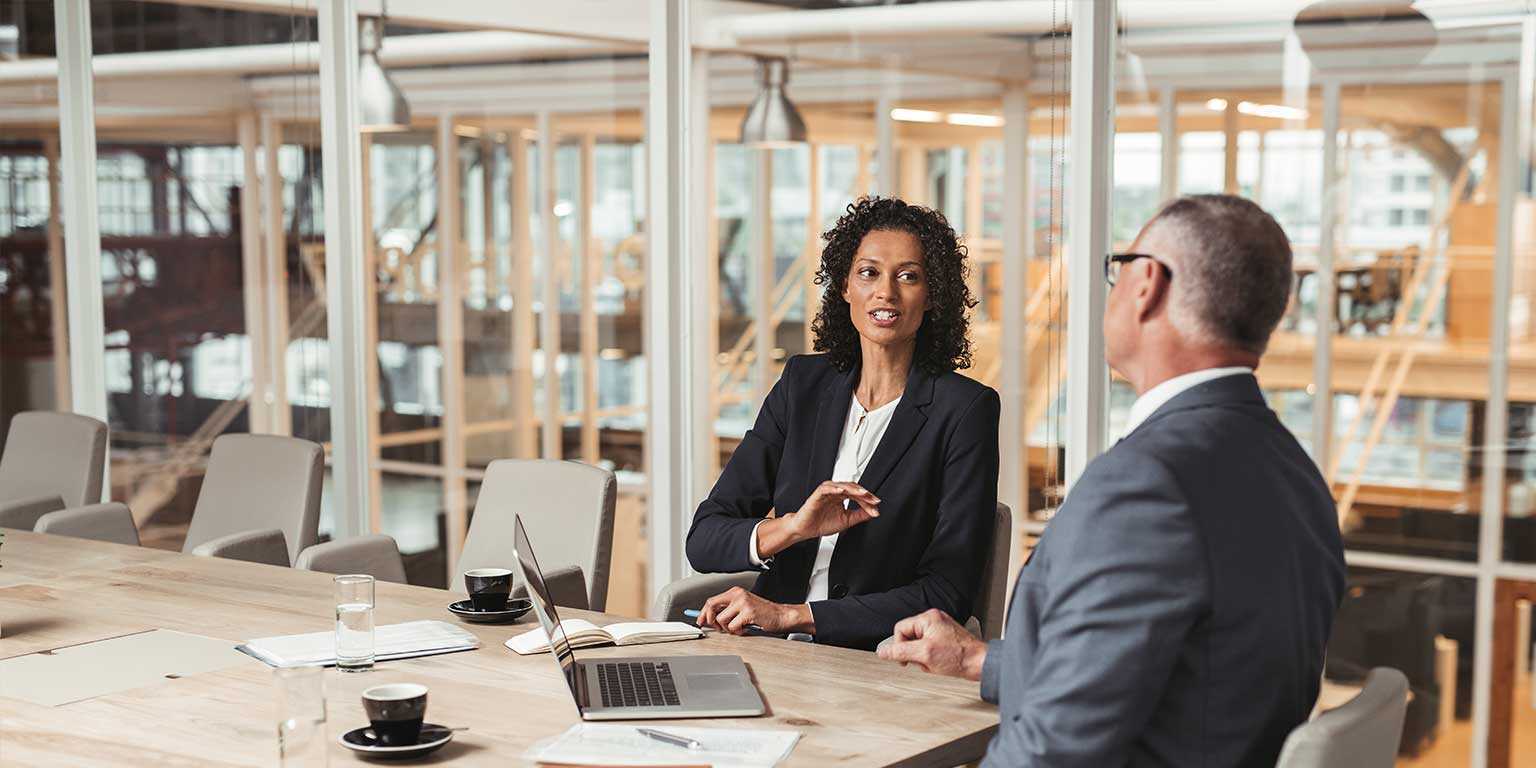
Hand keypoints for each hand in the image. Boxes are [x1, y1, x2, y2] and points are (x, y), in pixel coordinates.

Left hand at [696, 587, 813, 634]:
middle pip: (712, 607)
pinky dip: (737, 632)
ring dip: (728, 629)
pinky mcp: (748, 612)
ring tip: (739, 628)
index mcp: (735, 592)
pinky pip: (732, 626)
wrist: (781, 615)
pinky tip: (745, 629)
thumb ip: (727, 610)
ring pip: (722, 620)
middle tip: (718, 628)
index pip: (711, 600)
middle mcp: (738, 594)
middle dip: (711, 621)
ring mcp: (743, 602)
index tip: (700, 621)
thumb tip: (709, 619)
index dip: (703, 612)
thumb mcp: (742, 608)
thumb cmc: (762, 614)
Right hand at [786, 481, 880, 539]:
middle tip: (873, 500)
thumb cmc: (822, 523)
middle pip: (852, 488)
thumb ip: (859, 515)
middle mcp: (835, 492)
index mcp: (841, 497)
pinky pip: (826, 488)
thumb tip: (874, 512)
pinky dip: (834, 488)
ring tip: (862, 493)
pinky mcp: (817, 495)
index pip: (857, 494)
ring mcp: (826, 492)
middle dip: (864, 494)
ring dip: (852, 489)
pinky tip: (841, 491)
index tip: (876, 506)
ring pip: (841, 485)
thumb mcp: (846, 521)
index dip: (868, 499)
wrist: (806, 530)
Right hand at [877, 609, 986, 680]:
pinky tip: (940, 664)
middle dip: (914, 653)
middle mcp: (935, 620)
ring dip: (923, 657)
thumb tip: (882, 652)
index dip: (900, 646)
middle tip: (924, 661)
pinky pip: (929, 648)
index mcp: (928, 618)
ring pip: (919, 645)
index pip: (900, 629)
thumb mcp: (924, 654)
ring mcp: (941, 629)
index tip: (904, 660)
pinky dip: (931, 658)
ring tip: (935, 663)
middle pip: (909, 637)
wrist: (980, 664)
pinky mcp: (946, 638)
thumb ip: (900, 652)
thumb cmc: (958, 656)